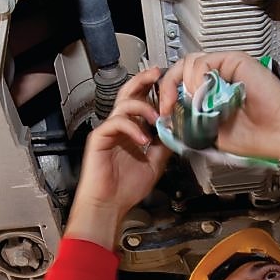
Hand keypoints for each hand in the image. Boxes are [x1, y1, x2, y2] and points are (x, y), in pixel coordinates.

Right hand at [67, 67, 170, 247]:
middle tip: (157, 73)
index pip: (142, 102)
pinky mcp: (99, 138)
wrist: (109, 205)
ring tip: (157, 118)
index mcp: (132, 131)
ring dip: (143, 107)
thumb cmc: (126, 188)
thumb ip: (164, 146)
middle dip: (143, 81)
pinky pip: (116, 123)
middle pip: (129, 94)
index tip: (168, 83)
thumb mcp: (155, 164)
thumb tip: (179, 132)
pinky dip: (132, 127)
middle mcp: (120, 127)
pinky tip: (144, 140)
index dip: (153, 91)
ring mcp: (109, 131)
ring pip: (124, 104)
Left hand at [157, 52, 279, 174]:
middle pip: (181, 70)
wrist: (278, 131)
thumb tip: (168, 117)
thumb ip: (191, 121)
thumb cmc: (254, 136)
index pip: (181, 84)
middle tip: (168, 106)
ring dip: (184, 85)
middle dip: (168, 88)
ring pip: (188, 63)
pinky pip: (203, 61)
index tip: (165, 113)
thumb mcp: (210, 132)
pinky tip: (204, 94)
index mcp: (211, 93)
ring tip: (191, 103)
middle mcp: (217, 77)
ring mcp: (225, 68)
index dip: (169, 95)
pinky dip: (198, 77)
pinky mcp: (233, 60)